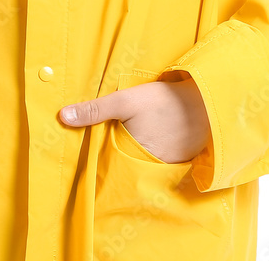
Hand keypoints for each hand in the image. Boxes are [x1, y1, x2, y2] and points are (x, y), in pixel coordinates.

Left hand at [59, 75, 210, 162]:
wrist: (206, 102)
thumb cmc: (164, 101)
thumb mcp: (126, 101)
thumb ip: (95, 110)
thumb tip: (62, 117)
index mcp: (133, 156)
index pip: (107, 165)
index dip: (95, 163)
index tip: (83, 162)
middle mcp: (149, 168)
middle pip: (123, 166)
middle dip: (112, 161)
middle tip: (99, 153)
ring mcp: (165, 167)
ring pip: (139, 165)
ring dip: (131, 157)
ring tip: (123, 146)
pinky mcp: (177, 161)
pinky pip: (156, 162)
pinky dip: (149, 155)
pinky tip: (146, 143)